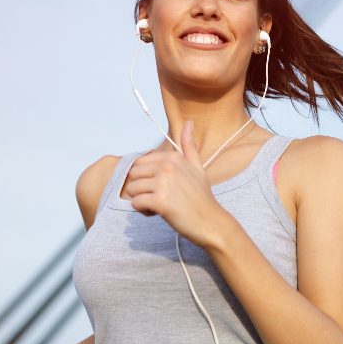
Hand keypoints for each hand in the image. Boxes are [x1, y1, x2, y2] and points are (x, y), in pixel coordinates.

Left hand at [124, 119, 229, 249]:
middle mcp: (167, 167)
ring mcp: (163, 183)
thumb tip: (189, 122)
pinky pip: (136, 203)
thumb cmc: (202, 197)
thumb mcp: (197, 167)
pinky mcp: (159, 201)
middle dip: (141, 189)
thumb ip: (189, 145)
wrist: (210, 222)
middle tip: (160, 198)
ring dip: (141, 201)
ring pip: (132, 190)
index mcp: (172, 157)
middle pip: (133, 176)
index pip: (140, 163)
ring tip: (159, 206)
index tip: (163, 187)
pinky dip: (143, 211)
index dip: (147, 178)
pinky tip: (158, 213)